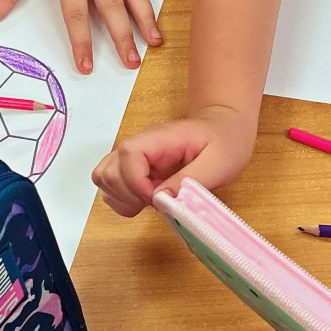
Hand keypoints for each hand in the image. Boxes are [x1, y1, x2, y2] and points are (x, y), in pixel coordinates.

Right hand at [91, 105, 255, 216]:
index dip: (136, 182)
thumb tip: (162, 199)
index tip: (157, 197)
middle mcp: (141, 144)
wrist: (226, 128)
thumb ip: (190, 180)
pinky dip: (124, 200)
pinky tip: (148, 200)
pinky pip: (113, 186)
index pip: (128, 154)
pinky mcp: (136, 168)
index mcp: (160, 138)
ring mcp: (136, 156)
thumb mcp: (219, 162)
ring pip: (104, 178)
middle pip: (108, 171)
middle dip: (129, 195)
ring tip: (151, 201)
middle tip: (157, 201)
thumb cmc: (225, 141)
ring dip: (123, 198)